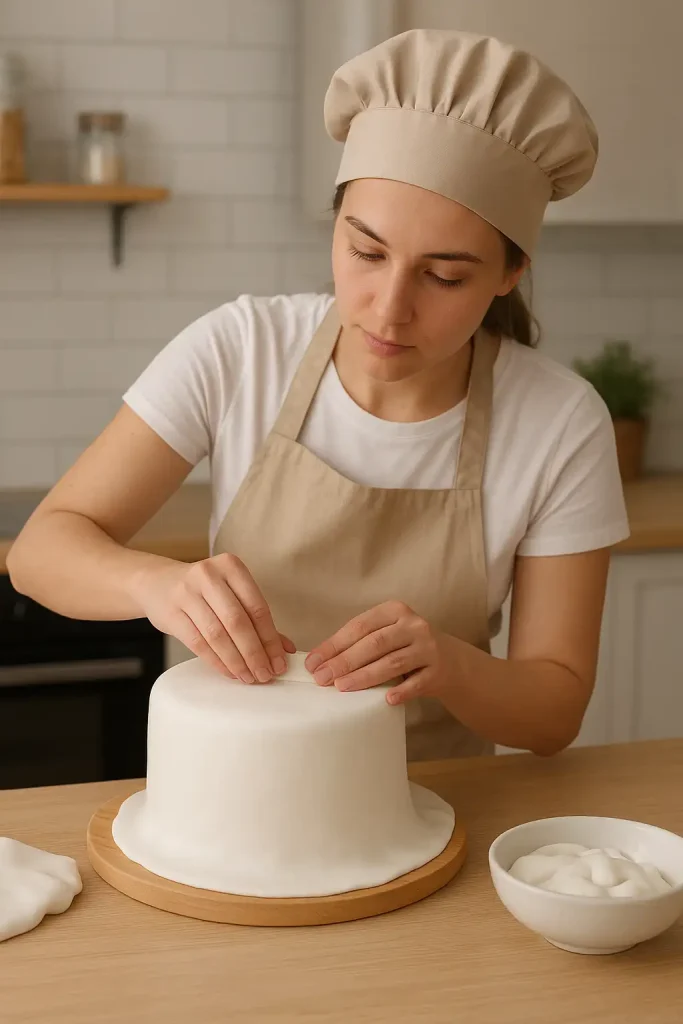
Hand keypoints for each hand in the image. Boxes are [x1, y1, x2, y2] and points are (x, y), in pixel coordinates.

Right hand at [131, 553, 294, 682]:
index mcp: (231, 567)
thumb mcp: (230, 594)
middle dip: (255, 653)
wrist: (156, 583)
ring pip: (218, 634)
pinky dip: (216, 661)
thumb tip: (285, 648)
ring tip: (248, 676)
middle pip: (238, 621)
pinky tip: (228, 671)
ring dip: (236, 660)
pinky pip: (198, 643)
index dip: (270, 638)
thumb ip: (257, 618)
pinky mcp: (171, 613)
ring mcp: (187, 593)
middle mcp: (209, 575)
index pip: (257, 607)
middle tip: (265, 673)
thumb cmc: (202, 590)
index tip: (279, 660)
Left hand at [304, 601, 455, 704]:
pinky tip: (386, 700)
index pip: (359, 626)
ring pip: (392, 663)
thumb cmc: (406, 647)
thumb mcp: (387, 635)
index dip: (334, 644)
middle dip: (344, 662)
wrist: (450, 661)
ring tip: (342, 687)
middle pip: (374, 644)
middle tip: (322, 678)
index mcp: (395, 611)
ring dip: (365, 676)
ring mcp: (428, 648)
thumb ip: (359, 642)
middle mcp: (413, 625)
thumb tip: (319, 660)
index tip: (313, 662)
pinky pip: (417, 683)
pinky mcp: (438, 671)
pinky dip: (401, 691)